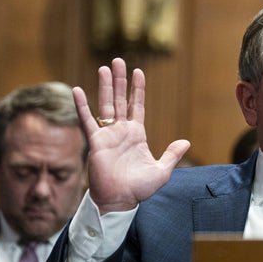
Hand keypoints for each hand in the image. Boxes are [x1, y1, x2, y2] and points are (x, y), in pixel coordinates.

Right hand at [73, 58, 190, 213]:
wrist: (121, 201)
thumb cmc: (139, 189)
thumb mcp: (162, 171)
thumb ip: (172, 155)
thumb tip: (185, 142)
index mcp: (137, 134)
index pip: (136, 105)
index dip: (137, 89)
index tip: (138, 71)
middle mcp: (121, 131)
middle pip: (120, 99)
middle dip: (120, 80)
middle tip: (117, 60)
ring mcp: (108, 135)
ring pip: (106, 105)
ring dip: (105, 86)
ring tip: (104, 67)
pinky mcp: (96, 142)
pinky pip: (87, 121)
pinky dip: (82, 106)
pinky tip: (77, 90)